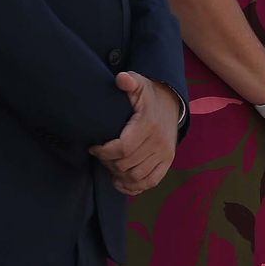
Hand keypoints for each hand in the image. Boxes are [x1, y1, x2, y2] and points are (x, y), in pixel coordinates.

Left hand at [88, 72, 179, 195]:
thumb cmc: (147, 96)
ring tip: (110, 165)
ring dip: (118, 175)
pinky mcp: (167, 161)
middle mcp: (159, 141)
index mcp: (149, 124)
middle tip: (101, 155)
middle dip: (108, 162)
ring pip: (136, 176)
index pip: (123, 148)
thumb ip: (129, 82)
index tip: (93, 147)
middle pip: (126, 164)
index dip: (104, 152)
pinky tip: (121, 180)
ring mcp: (164, 153)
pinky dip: (133, 187)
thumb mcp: (139, 84)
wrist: (171, 103)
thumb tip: (121, 78)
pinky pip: (150, 182)